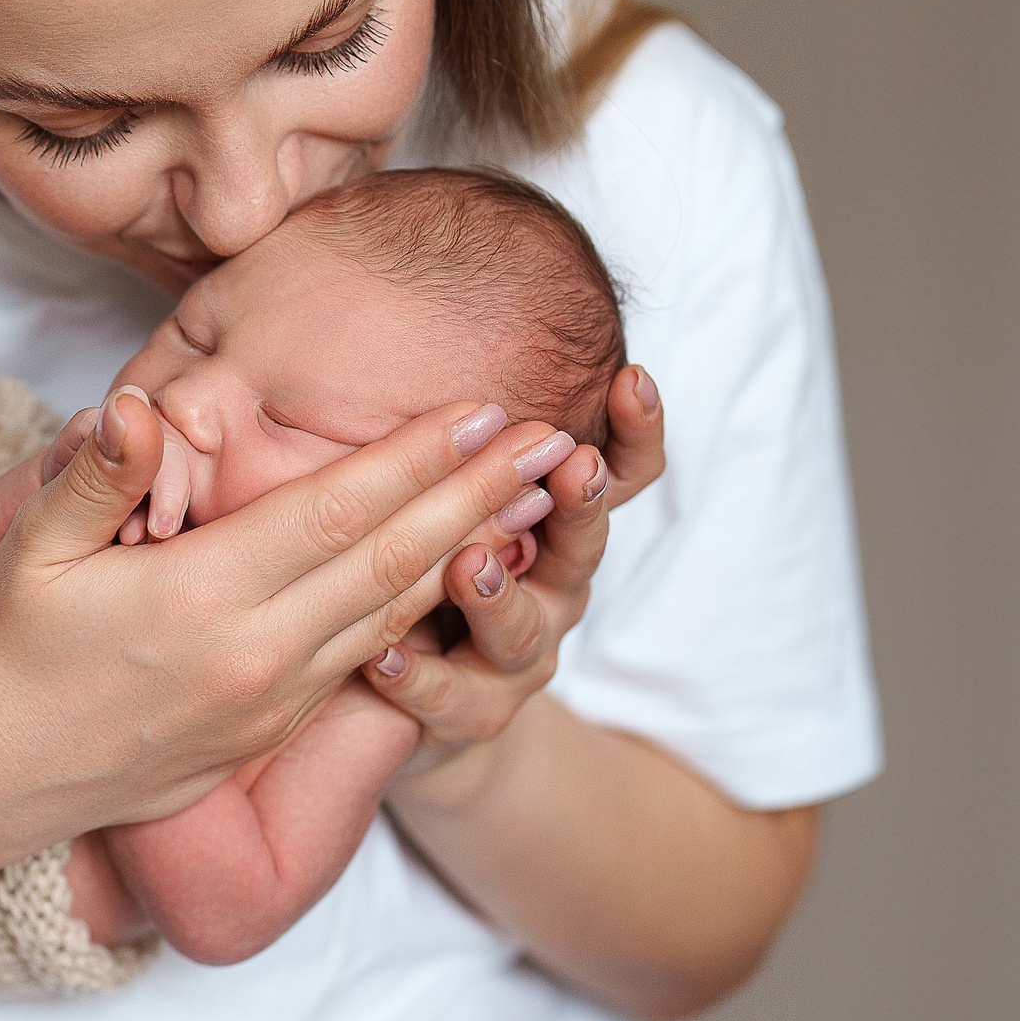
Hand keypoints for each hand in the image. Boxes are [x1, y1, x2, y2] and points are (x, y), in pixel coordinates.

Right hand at [0, 383, 578, 855]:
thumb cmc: (4, 654)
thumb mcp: (27, 554)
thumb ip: (98, 477)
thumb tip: (140, 407)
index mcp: (202, 601)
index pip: (337, 514)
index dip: (417, 458)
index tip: (484, 407)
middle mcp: (255, 657)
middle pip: (394, 563)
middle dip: (480, 496)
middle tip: (554, 441)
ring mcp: (269, 701)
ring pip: (395, 617)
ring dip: (471, 553)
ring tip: (533, 501)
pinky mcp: (269, 729)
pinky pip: (366, 660)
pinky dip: (424, 610)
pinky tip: (455, 573)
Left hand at [367, 365, 665, 781]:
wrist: (421, 704)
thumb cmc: (422, 565)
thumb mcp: (437, 493)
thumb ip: (435, 431)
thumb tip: (406, 306)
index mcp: (551, 521)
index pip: (617, 471)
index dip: (636, 431)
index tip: (631, 377)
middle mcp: (551, 585)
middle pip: (582, 543)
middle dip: (579, 503)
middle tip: (570, 464)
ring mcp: (520, 655)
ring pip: (526, 627)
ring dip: (497, 593)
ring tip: (466, 564)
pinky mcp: (474, 714)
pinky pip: (453, 697)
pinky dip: (421, 676)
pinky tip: (384, 655)